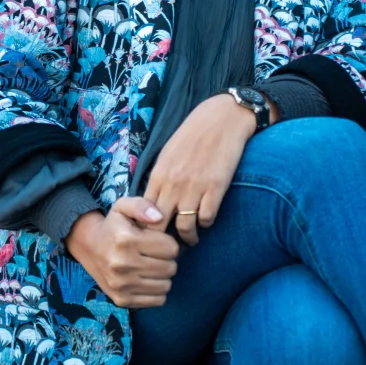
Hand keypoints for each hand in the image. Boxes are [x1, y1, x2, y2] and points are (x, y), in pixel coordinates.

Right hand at [64, 198, 179, 308]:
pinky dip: (157, 290)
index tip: (160, 241)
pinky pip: (157, 300)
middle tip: (158, 254)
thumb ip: (143, 206)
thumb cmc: (113, 225)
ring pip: (166, 285)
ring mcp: (122, 285)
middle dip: (168, 260)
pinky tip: (147, 279)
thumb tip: (159, 217)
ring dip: (163, 276)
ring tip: (152, 266)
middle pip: (170, 268)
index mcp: (127, 240)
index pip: (171, 248)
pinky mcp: (122, 299)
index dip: (169, 243)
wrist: (88, 245)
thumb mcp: (124, 206)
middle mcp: (123, 264)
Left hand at [142, 93, 259, 245]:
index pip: (144, 214)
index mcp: (159, 175)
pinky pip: (207, 219)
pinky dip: (206, 223)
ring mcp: (194, 187)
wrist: (221, 119)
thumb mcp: (168, 154)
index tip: (152, 235)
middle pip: (159, 226)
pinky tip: (207, 218)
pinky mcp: (216, 188)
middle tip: (169, 245)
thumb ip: (160, 178)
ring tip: (191, 238)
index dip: (146, 229)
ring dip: (188, 237)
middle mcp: (173, 184)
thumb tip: (152, 203)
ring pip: (184, 228)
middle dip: (162, 240)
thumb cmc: (193, 135)